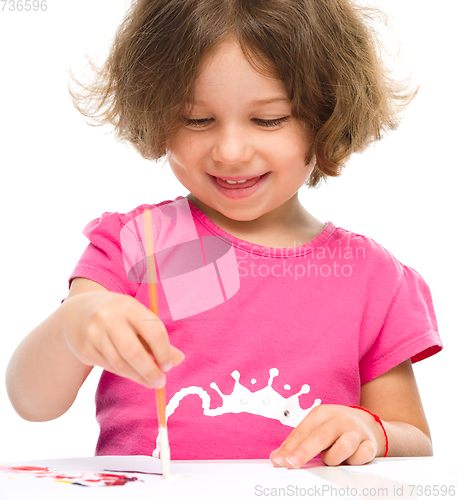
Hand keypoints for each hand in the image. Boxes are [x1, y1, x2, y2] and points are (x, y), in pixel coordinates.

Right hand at [61, 291, 183, 388]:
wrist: (77, 313)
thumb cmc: (119, 316)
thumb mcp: (138, 318)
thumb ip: (158, 338)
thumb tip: (179, 359)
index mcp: (129, 306)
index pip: (152, 331)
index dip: (163, 351)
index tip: (169, 366)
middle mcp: (109, 317)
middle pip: (134, 351)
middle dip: (150, 370)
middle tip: (161, 382)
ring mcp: (94, 333)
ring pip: (120, 363)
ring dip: (138, 376)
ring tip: (150, 381)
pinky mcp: (84, 348)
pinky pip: (109, 366)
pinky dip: (125, 373)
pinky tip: (133, 374)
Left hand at [270, 404, 385, 467]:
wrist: (367, 423)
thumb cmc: (335, 427)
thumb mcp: (316, 427)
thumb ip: (298, 441)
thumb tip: (277, 458)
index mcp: (322, 413)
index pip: (302, 431)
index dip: (289, 447)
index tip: (279, 460)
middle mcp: (339, 420)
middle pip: (320, 437)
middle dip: (304, 452)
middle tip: (291, 464)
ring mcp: (356, 431)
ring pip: (343, 448)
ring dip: (333, 458)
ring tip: (330, 459)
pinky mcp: (370, 444)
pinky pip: (361, 457)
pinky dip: (353, 461)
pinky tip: (350, 459)